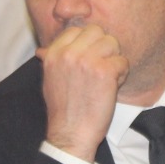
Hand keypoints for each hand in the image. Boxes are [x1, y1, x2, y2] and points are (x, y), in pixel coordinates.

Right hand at [35, 23, 127, 161]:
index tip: (89, 60)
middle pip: (97, 31)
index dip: (88, 43)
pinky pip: (123, 61)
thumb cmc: (63, 109)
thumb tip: (42, 50)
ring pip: (112, 43)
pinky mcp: (104, 71)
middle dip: (103, 48)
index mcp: (54, 53)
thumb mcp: (50, 80)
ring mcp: (86, 61)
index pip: (77, 30)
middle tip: (101, 68)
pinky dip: (122, 74)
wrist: (71, 133)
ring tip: (106, 78)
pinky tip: (112, 87)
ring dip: (114, 60)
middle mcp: (68, 53)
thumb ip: (51, 60)